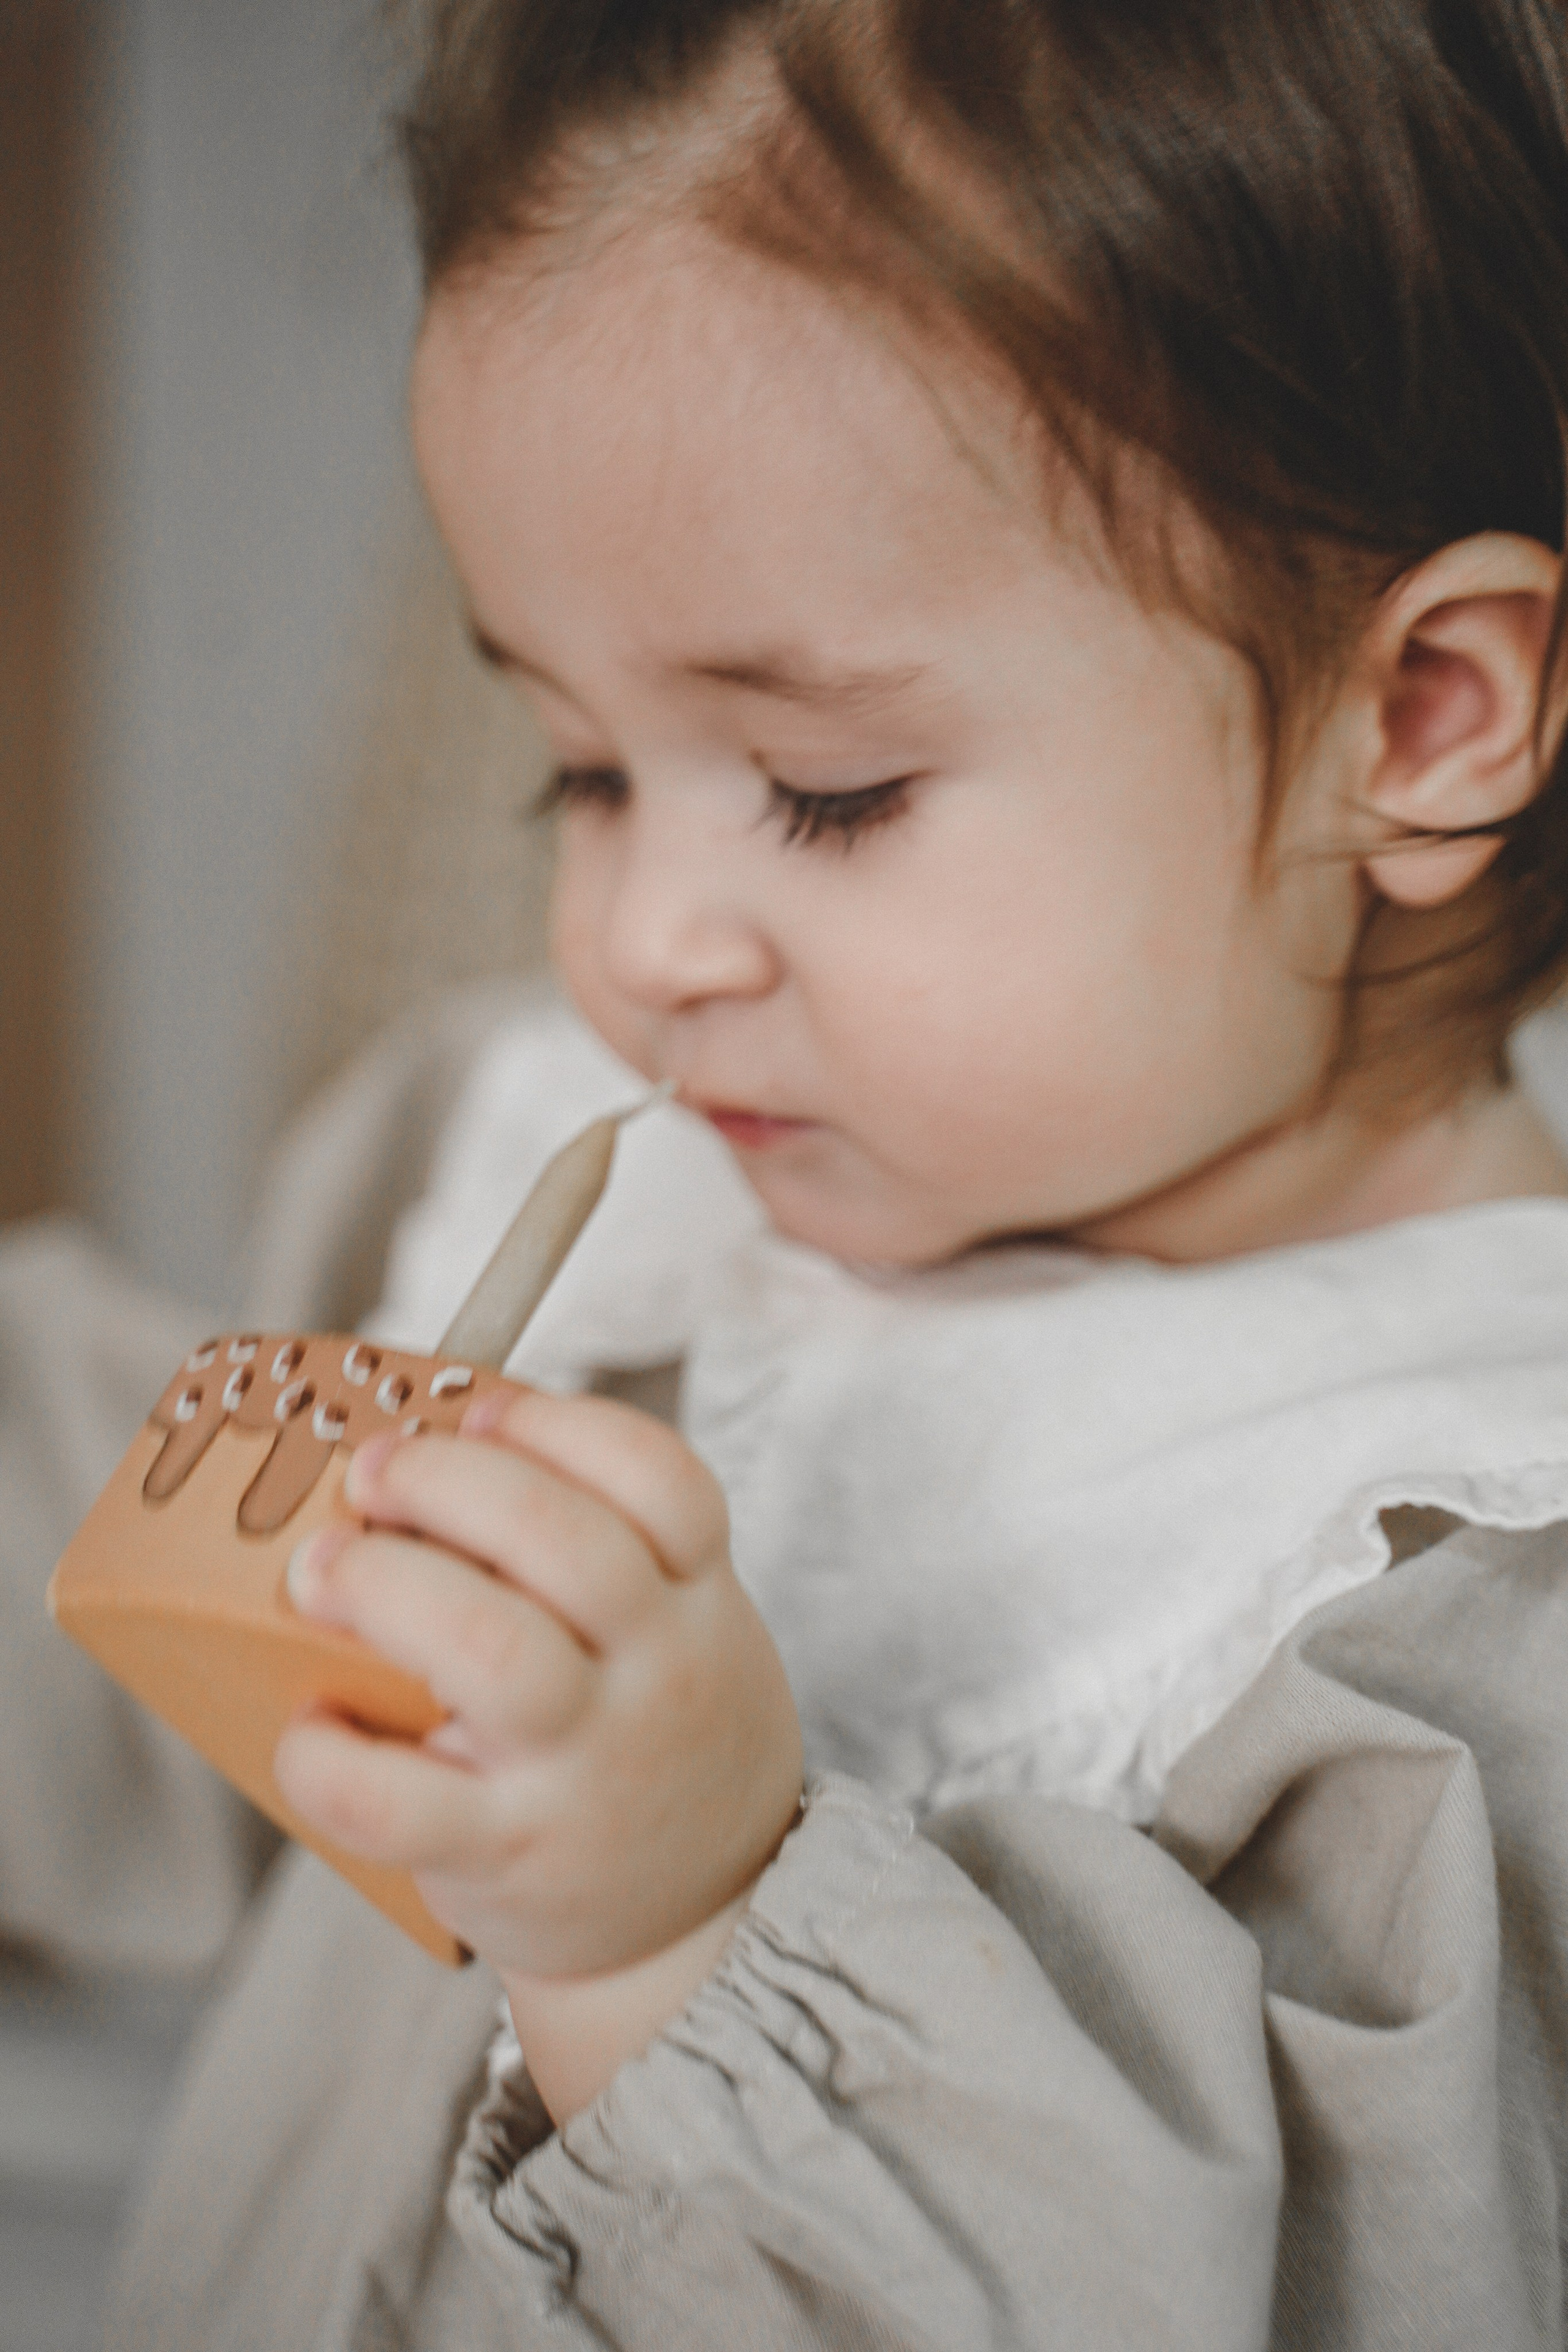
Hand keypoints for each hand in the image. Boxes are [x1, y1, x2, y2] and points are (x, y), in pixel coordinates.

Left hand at [273, 1386, 803, 2109]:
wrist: (702, 1919)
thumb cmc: (661, 1736)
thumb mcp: (686, 1629)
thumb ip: (612, 1546)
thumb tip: (441, 1439)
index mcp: (697, 1604)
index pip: (664, 1483)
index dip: (561, 1427)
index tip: (480, 1413)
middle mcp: (654, 1676)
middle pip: (570, 1544)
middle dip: (448, 1483)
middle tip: (371, 1472)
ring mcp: (581, 1769)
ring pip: (496, 1652)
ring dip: (388, 1586)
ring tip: (320, 1569)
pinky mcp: (503, 1853)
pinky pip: (400, 1804)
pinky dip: (332, 1758)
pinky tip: (310, 1725)